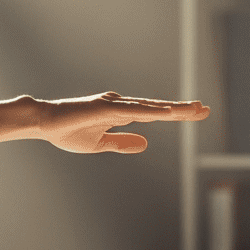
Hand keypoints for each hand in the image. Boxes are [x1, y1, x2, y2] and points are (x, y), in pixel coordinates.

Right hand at [37, 91, 209, 153]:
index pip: (153, 113)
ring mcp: (114, 105)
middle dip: (181, 109)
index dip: (174, 113)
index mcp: (119, 114)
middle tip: (205, 108)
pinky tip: (168, 112)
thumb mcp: (99, 144)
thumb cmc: (67, 132)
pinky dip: (153, 111)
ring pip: (150, 107)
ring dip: (172, 109)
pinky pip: (134, 111)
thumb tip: (146, 144)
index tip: (195, 113)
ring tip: (194, 109)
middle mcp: (120, 106)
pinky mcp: (106, 108)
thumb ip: (122, 143)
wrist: (44, 123)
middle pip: (158, 107)